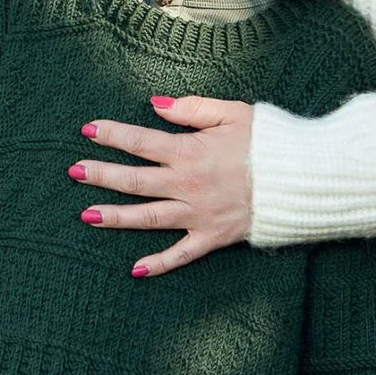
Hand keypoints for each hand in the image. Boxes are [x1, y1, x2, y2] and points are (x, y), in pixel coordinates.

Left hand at [68, 95, 256, 276]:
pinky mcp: (213, 237)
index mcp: (189, 151)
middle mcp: (187, 184)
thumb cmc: (268, 142)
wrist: (302, 180)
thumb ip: (191, 108)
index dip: (111, 135)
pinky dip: (159, 264)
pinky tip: (135, 270)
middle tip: (73, 171)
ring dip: (115, 216)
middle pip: (134, 180)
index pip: (140, 142)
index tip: (87, 130)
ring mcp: (198, 214)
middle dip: (100, 175)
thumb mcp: (231, 112)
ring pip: (148, 217)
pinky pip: (181, 254)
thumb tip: (155, 104)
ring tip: (86, 215)